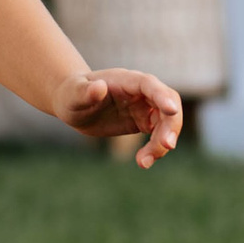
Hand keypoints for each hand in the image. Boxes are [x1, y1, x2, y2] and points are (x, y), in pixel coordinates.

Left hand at [51, 68, 183, 166]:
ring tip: (144, 162)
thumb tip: (99, 87)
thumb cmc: (72, 94)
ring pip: (166, 123)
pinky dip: (155, 149)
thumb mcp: (74, 94)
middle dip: (171, 125)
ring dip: (162, 143)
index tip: (171, 110)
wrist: (73, 105)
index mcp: (127, 80)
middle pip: (168, 105)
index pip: (150, 85)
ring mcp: (145, 107)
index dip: (163, 97)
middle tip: (165, 146)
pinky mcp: (143, 122)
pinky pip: (158, 135)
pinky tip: (143, 162)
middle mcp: (141, 92)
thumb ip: (86, 92)